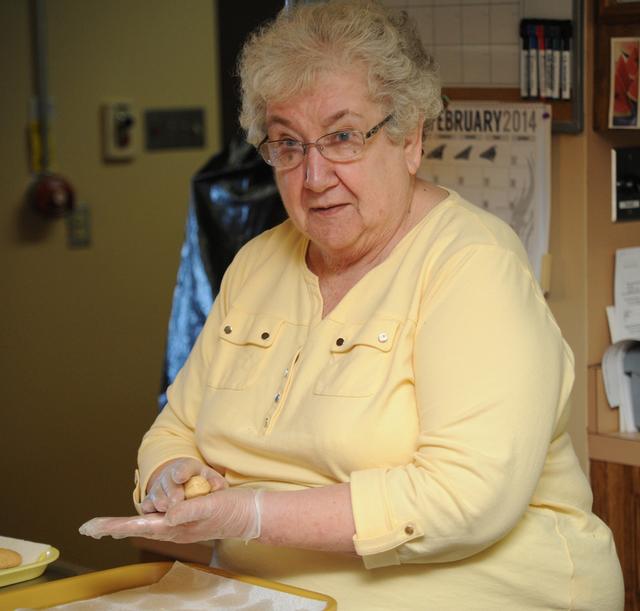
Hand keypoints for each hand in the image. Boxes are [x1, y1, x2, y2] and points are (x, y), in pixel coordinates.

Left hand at [80, 487, 262, 543]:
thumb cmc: (233, 511)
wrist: (250, 514)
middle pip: (137, 526)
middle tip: (88, 527)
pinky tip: (139, 519)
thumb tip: (167, 516)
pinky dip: (144, 517)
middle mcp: (174, 527)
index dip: (115, 525)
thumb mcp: (213, 507)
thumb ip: (190, 511)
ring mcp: (179, 522)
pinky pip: (159, 517)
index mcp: (177, 527)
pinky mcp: (185, 516)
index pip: (140, 526)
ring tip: (104, 526)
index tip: (91, 528)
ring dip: (125, 523)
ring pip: (146, 523)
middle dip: (113, 526)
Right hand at [141, 457, 226, 513]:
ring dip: (163, 504)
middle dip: (172, 493)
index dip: (181, 472)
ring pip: (155, 495)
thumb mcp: (213, 483)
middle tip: (177, 502)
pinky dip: (152, 513)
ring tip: (171, 511)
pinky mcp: (149, 501)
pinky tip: (162, 519)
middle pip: (167, 482)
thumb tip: (217, 487)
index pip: (183, 468)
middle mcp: (169, 476)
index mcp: (187, 468)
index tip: (180, 477)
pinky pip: (146, 506)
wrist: (186, 493)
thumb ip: (216, 484)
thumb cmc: (203, 487)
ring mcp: (157, 488)